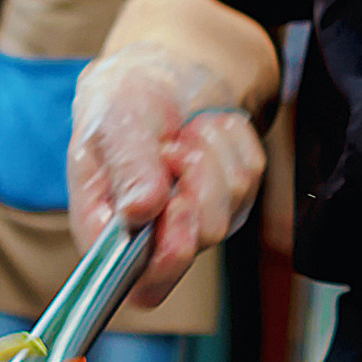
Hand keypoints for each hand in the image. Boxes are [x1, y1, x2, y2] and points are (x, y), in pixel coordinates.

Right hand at [69, 43, 265, 293]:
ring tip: (179, 136)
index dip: (168, 257)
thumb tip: (140, 211)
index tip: (177, 204)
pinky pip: (251, 171)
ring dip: (208, 151)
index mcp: (112, 235)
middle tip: (170, 147)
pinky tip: (202, 131)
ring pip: (231, 201)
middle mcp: (158, 236)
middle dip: (194, 180)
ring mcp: (201, 218)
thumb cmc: (122, 104)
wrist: (160, 76)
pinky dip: (229, 139)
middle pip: (200, 239)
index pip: (143, 285)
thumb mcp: (109, 124)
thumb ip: (125, 167)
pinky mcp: (235, 197)